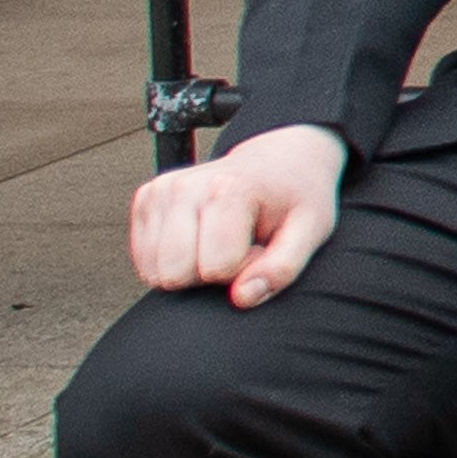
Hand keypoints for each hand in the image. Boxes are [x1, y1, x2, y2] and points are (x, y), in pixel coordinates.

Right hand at [127, 128, 340, 307]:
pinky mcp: (145, 199)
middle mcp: (185, 186)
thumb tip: (242, 298)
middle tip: (239, 248)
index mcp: (229, 189)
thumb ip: (282, 268)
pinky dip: (171, 261)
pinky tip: (200, 239)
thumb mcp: (311, 231)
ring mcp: (160, 191)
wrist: (277, 160)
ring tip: (221, 242)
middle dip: (210, 275)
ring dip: (190, 269)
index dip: (244, 270)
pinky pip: (144, 261)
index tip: (261, 248)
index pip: (217, 268)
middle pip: (176, 273)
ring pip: (155, 272)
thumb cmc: (295, 198)